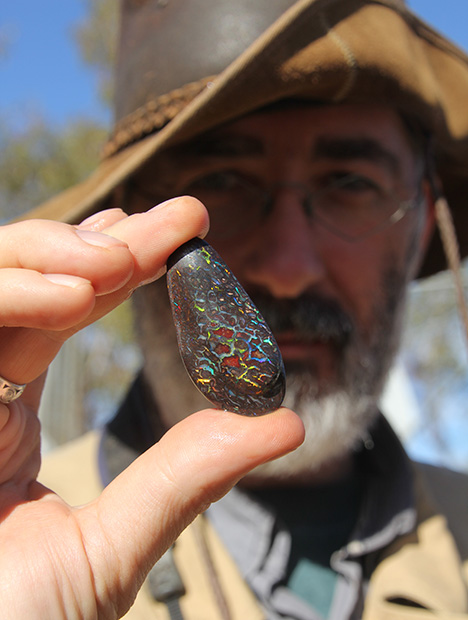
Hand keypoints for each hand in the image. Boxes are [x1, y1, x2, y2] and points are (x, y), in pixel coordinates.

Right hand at [0, 201, 303, 618]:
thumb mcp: (112, 546)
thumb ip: (185, 477)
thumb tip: (285, 423)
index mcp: (5, 420)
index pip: (60, 313)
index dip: (118, 265)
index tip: (185, 231)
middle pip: (24, 279)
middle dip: (96, 239)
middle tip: (176, 222)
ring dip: (56, 251)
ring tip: (129, 252)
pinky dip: (14, 294)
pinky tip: (80, 291)